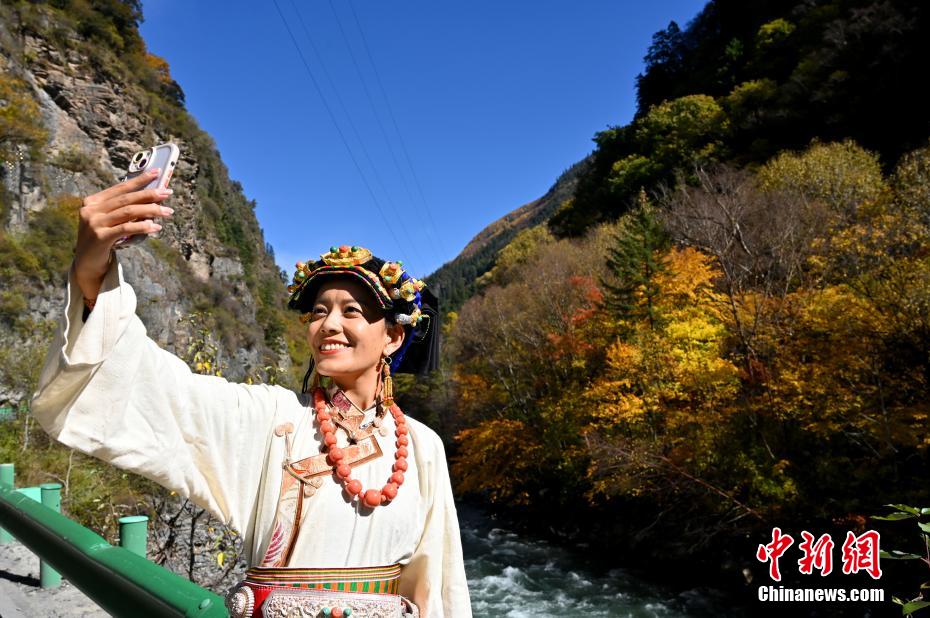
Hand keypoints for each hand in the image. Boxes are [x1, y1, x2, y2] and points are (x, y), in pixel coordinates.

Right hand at [74, 169, 173, 299]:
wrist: (88, 263)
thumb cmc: (103, 240)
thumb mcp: (110, 221)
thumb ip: (124, 210)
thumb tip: (152, 199)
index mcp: (93, 201)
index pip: (120, 188)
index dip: (139, 180)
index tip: (156, 173)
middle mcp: (91, 210)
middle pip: (126, 199)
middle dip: (149, 194)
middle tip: (167, 192)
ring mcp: (94, 223)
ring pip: (128, 212)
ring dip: (151, 210)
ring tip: (167, 211)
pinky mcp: (100, 237)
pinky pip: (125, 229)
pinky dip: (142, 226)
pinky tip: (155, 226)